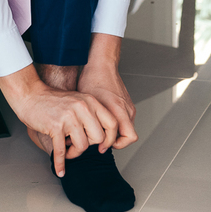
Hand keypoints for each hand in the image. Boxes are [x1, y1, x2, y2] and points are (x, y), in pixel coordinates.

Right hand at [0, 65, 118, 176]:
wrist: (30, 94)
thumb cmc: (52, 100)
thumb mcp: (77, 100)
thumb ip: (90, 114)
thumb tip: (100, 137)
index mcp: (91, 101)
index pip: (112, 124)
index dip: (110, 139)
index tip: (103, 147)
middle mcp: (83, 108)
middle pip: (98, 138)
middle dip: (89, 146)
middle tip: (79, 145)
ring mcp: (69, 117)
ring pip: (82, 146)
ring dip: (74, 153)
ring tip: (67, 149)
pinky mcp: (55, 126)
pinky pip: (62, 151)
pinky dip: (60, 163)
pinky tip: (60, 169)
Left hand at [78, 34, 137, 149]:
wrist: (102, 64)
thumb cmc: (93, 80)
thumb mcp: (88, 104)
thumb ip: (90, 121)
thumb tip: (81, 138)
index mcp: (119, 110)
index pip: (127, 138)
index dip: (114, 145)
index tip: (100, 147)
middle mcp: (127, 110)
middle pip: (129, 137)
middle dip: (115, 142)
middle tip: (100, 143)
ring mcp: (129, 107)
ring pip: (126, 129)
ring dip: (115, 134)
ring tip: (98, 133)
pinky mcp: (127, 104)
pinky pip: (125, 121)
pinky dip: (116, 126)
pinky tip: (101, 122)